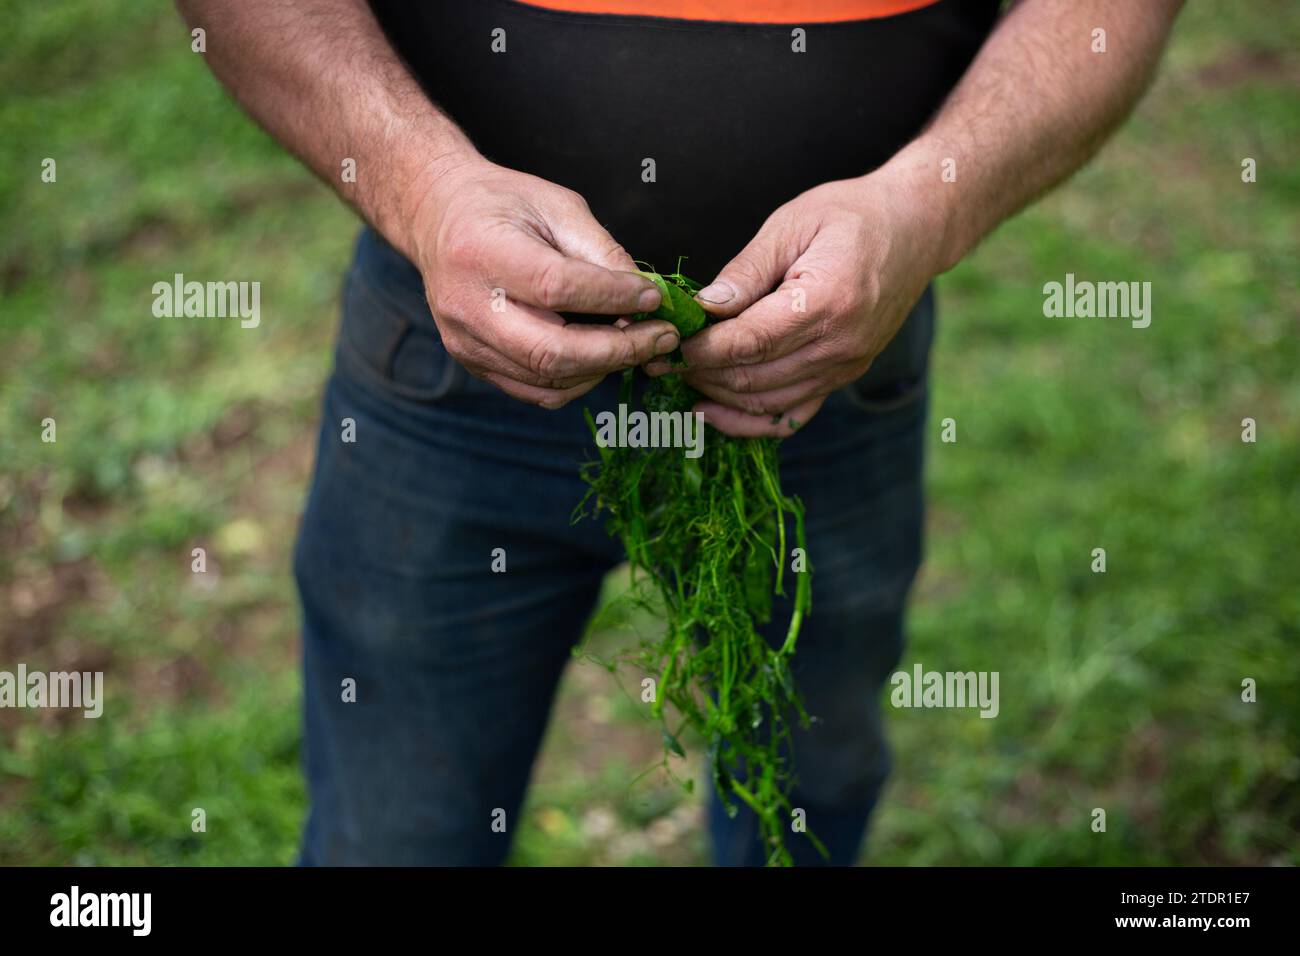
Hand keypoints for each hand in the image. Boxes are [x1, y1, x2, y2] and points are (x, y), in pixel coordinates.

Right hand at [406, 156, 677, 407]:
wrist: (437, 216)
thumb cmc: (503, 204)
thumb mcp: (557, 205)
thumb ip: (601, 251)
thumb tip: (646, 298)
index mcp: (483, 251)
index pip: (556, 287)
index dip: (613, 296)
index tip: (654, 296)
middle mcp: (467, 305)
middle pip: (551, 351)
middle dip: (619, 350)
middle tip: (661, 337)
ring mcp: (466, 342)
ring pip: (548, 379)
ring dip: (604, 367)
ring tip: (638, 344)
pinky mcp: (473, 362)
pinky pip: (535, 391)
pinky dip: (578, 381)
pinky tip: (601, 357)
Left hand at [650, 168, 945, 436]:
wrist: (915, 229)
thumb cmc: (850, 215)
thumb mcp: (792, 224)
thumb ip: (746, 270)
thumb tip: (703, 307)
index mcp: (824, 301)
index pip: (749, 342)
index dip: (701, 350)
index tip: (666, 344)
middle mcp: (839, 345)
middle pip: (753, 378)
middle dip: (699, 374)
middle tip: (659, 361)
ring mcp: (845, 367)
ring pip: (766, 403)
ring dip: (718, 397)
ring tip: (680, 380)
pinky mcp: (844, 376)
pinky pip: (792, 415)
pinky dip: (750, 421)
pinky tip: (714, 411)